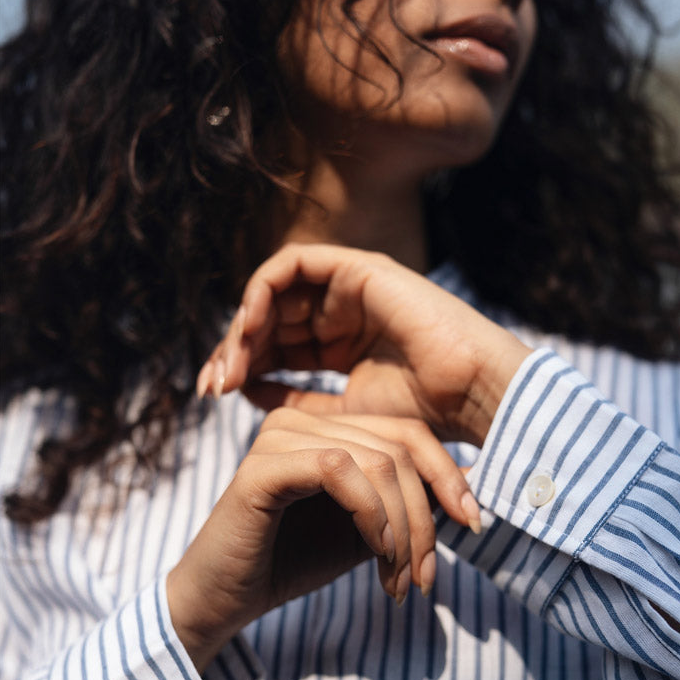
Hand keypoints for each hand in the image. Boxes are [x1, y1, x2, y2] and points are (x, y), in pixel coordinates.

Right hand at [166, 409, 480, 670]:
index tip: (472, 525)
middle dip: (425, 518)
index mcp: (327, 428)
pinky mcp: (262, 465)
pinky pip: (338, 471)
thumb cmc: (293, 564)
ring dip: (402, 529)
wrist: (226, 600)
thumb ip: (406, 507)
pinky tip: (376, 556)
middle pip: (399, 448)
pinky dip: (371, 517)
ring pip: (377, 461)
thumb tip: (469, 491)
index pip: (407, 434)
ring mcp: (280, 436)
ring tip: (397, 582)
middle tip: (424, 578)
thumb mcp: (368, 533)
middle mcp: (302, 421)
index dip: (447, 476)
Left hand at [198, 244, 531, 446]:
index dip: (242, 365)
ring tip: (228, 365)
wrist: (469, 394)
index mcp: (341, 343)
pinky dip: (263, 292)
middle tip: (211, 385)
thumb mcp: (342, 414)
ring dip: (244, 325)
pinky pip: (291, 265)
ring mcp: (348, 287)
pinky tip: (250, 329)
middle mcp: (341, 311)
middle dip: (233, 349)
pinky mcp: (355, 266)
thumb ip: (296, 401)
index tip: (215, 395)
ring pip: (273, 293)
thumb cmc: (421, 413)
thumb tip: (244, 389)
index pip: (277, 346)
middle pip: (269, 319)